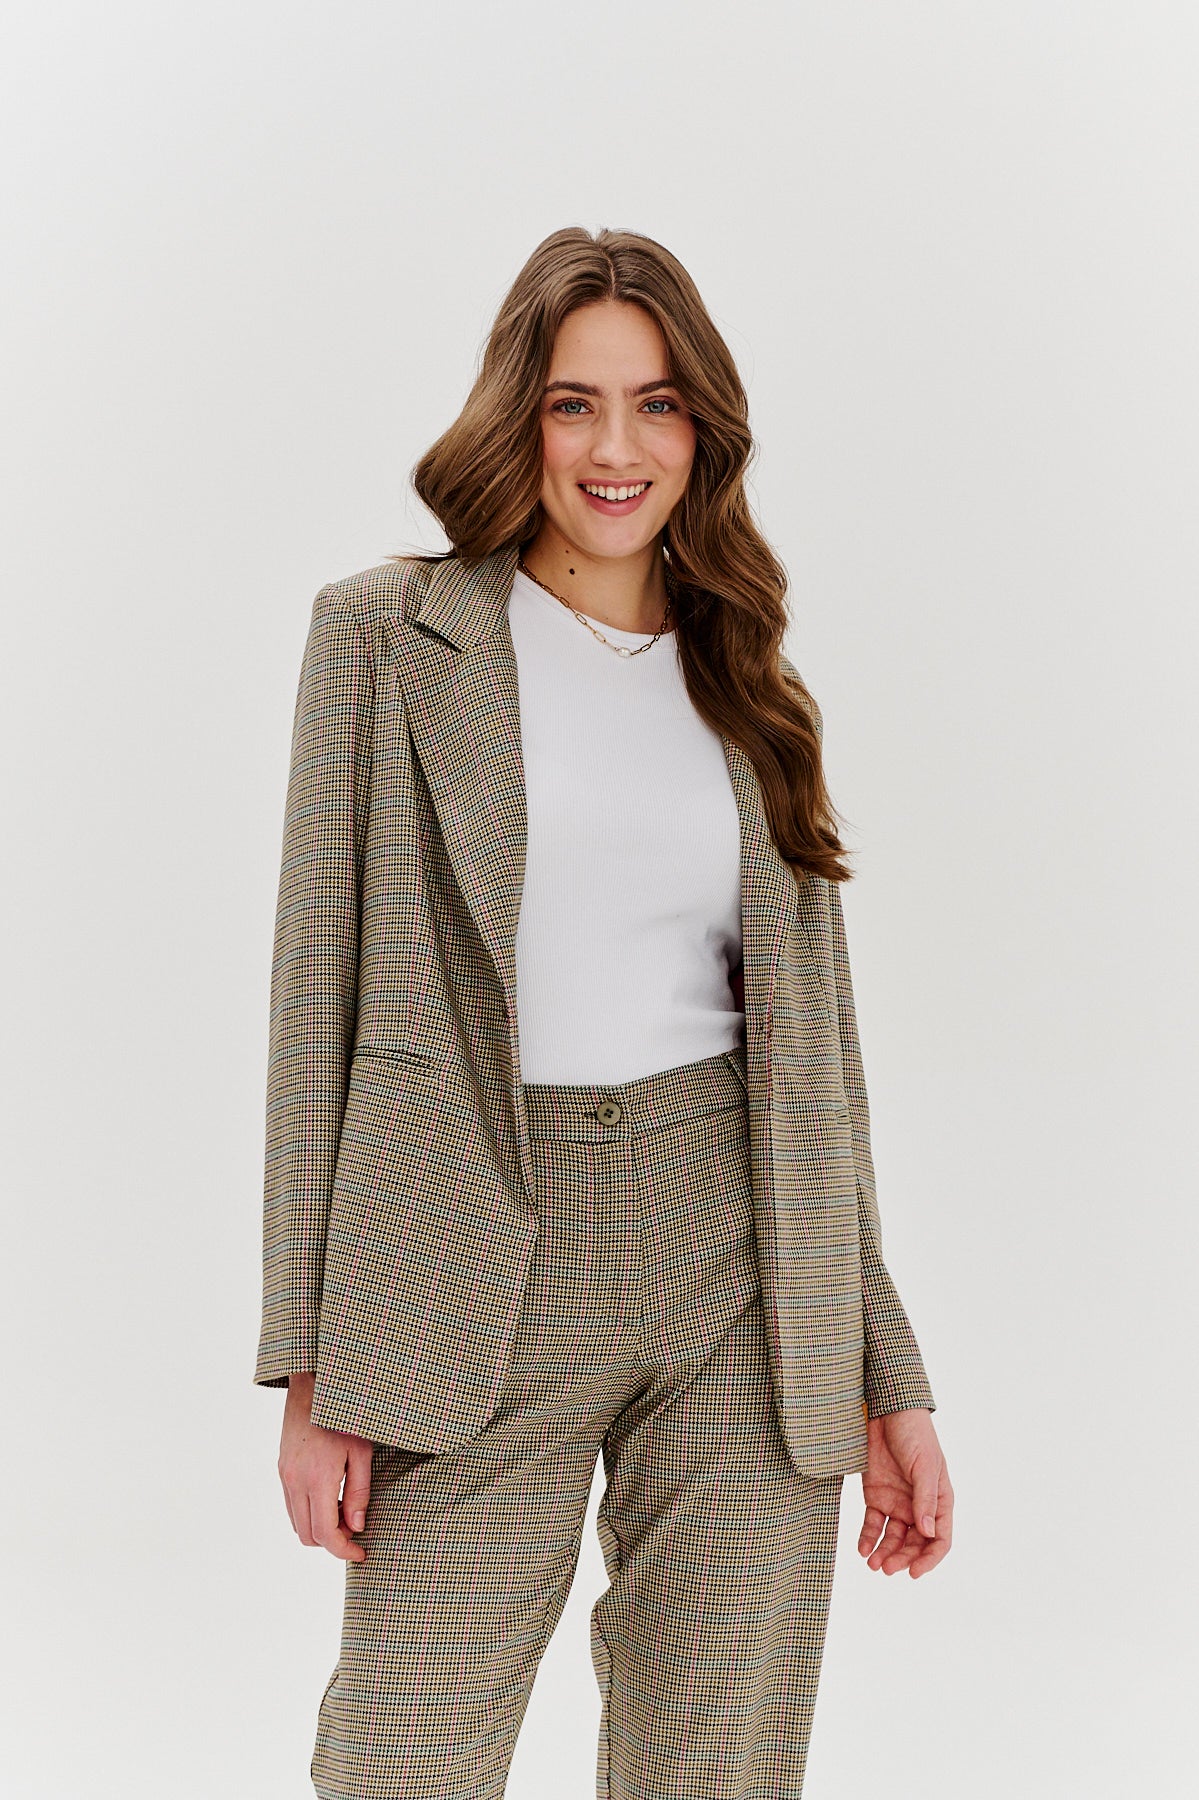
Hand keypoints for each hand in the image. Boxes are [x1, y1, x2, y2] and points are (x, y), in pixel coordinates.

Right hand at [277, 1373, 374, 1562]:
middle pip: (308, 1535)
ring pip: (297, 1523)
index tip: (361, 1552)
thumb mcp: (361, 1452)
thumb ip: (359, 1492)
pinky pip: (291, 1506)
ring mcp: (285, 1476)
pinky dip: (309, 1514)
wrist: (312, 1386)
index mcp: (318, 1478)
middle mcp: (295, 1481)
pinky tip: (330, 1497)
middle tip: (355, 1527)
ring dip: (319, 1528)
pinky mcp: (281, 1470)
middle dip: (332, 1541)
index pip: (325, 1534)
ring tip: (344, 1511)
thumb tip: (357, 1526)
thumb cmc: (344, 1416)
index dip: (343, 1550)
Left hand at [858, 1407, 952, 1578]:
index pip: (939, 1539)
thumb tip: (928, 1533)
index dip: (929, 1559)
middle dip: (902, 1558)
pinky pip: (872, 1524)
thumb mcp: (924, 1465)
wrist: (887, 1411)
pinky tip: (862, 1548)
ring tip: (872, 1564)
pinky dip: (868, 1538)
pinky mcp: (876, 1496)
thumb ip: (925, 1499)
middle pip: (914, 1544)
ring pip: (893, 1538)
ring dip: (884, 1553)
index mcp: (939, 1501)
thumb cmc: (915, 1434)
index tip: (914, 1572)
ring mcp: (897, 1503)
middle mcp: (919, 1507)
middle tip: (886, 1568)